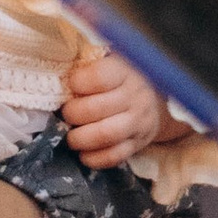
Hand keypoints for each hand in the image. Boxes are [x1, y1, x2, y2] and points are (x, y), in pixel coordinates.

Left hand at [59, 48, 170, 169]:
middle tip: (65, 113)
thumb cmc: (121, 75)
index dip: (78, 82)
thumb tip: (62, 61)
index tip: (71, 84)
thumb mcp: (110, 58)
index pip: (99, 77)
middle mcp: (134, 96)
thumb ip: (88, 59)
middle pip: (96, 109)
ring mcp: (138, 122)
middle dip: (73, 114)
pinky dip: (95, 158)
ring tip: (71, 137)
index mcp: (125, 71)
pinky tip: (84, 153)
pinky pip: (115, 156)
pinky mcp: (138, 143)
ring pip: (106, 135)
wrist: (155, 98)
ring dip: (80, 139)